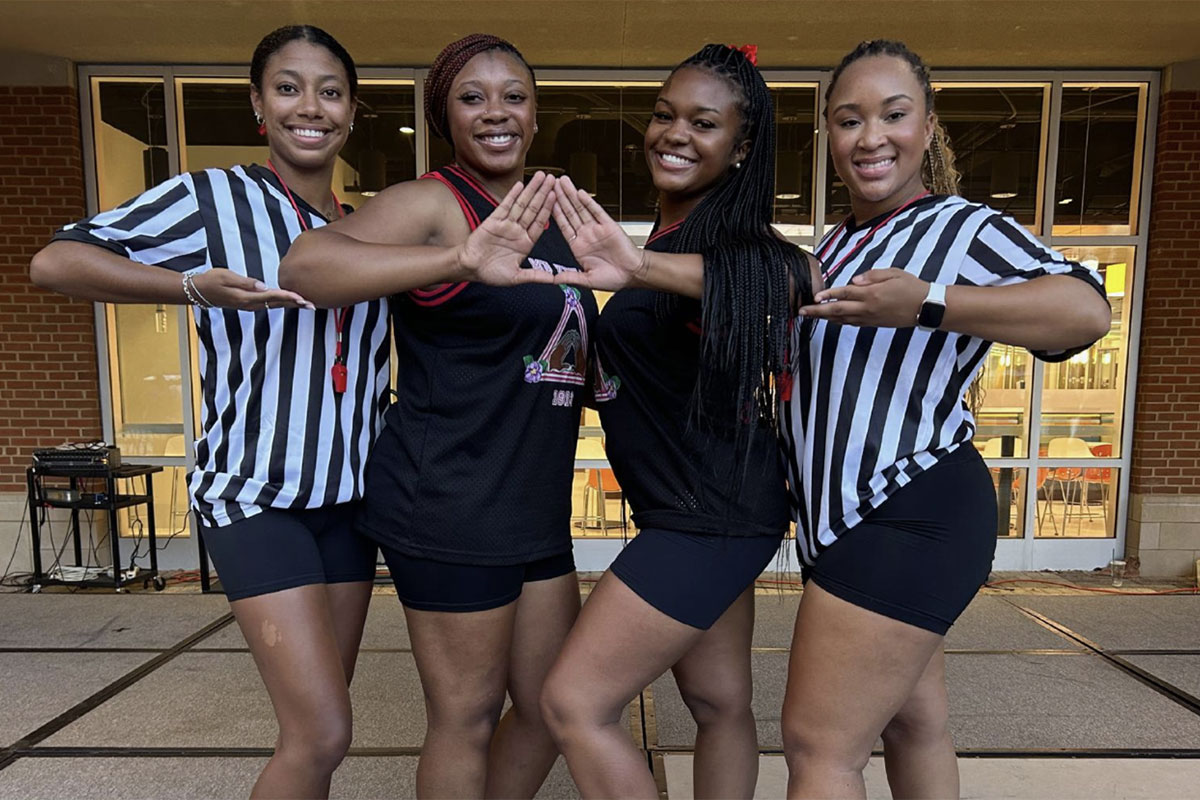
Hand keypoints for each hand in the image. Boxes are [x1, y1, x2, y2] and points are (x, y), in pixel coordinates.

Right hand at [192, 269, 313, 310]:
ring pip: (275, 305)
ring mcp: (250, 305)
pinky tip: (290, 301)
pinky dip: (282, 303)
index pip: (272, 296)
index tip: (301, 297)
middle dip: (295, 304)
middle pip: (278, 304)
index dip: (288, 296)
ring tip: (307, 304)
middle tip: (312, 304)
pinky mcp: (250, 303)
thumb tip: (263, 286)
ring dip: (291, 305)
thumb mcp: (226, 277)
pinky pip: (270, 304)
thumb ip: (245, 282)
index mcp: (246, 297)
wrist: (199, 291)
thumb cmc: (212, 281)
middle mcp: (251, 304)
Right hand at [457, 171, 556, 286]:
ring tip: (541, 176)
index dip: (549, 209)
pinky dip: (512, 196)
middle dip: (544, 193)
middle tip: (554, 179)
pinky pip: (504, 207)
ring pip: (522, 204)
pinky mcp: (493, 221)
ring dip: (531, 190)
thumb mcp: (517, 277)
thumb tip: (554, 280)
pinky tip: (520, 185)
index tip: (558, 197)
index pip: (540, 222)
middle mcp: (518, 231)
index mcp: (526, 243)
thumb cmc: (492, 273)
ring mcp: (506, 225)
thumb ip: (536, 276)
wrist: (470, 269)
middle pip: (534, 209)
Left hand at [551, 176, 642, 290]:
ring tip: (563, 182)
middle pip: (570, 213)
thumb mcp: (587, 280)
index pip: (563, 227)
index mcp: (579, 247)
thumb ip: (570, 277)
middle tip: (551, 183)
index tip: (545, 202)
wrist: (634, 274)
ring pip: (581, 209)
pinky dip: (589, 202)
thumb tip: (554, 280)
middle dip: (560, 198)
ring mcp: (597, 229)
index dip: (554, 214)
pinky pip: (597, 212)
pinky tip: (580, 193)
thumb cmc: (614, 278)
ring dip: (572, 195)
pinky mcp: (609, 226)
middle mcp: (586, 235)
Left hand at [797, 268, 927, 327]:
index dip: (828, 294)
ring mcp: (869, 318)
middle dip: (817, 311)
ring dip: (824, 317)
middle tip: (801, 311)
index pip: (845, 293)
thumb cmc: (911, 287)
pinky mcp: (872, 324)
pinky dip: (838, 321)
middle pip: (837, 310)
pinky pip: (851, 323)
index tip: (815, 296)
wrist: (925, 307)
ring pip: (841, 319)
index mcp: (872, 294)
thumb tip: (853, 281)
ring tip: (810, 315)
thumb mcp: (893, 273)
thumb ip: (872, 275)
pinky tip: (829, 319)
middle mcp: (868, 308)